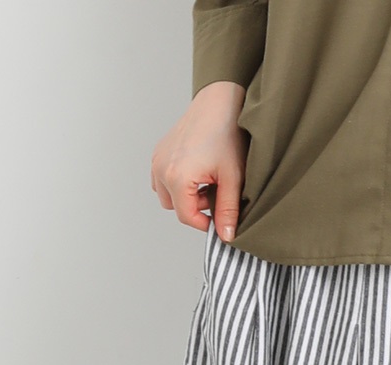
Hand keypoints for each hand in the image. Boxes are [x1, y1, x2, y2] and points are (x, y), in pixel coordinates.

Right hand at [151, 81, 247, 238]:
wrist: (218, 102)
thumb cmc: (226, 134)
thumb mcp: (233, 178)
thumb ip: (228, 210)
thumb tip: (227, 236)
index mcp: (177, 177)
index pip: (187, 217)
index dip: (207, 224)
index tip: (222, 220)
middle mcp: (161, 169)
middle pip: (176, 208)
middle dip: (197, 207)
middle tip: (217, 192)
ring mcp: (157, 159)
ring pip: (168, 195)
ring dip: (187, 196)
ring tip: (209, 180)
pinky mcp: (159, 152)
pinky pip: (164, 179)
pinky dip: (180, 182)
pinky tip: (198, 171)